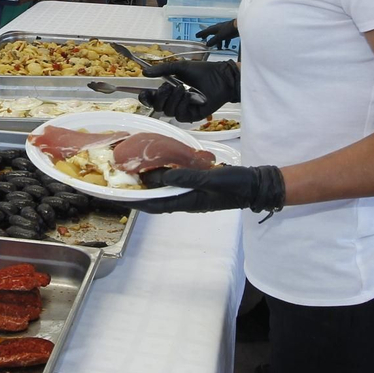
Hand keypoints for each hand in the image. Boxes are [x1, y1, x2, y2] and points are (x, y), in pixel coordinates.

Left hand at [135, 165, 286, 214]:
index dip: (134, 202)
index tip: (117, 198)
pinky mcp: (198, 186)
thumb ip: (186, 178)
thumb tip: (159, 177)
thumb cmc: (235, 185)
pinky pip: (176, 183)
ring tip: (134, 174)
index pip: (154, 205)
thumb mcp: (210, 180)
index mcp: (187, 203)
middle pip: (156, 199)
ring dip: (150, 185)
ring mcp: (192, 194)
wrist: (256, 186)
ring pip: (165, 191)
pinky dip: (165, 176)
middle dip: (138, 193)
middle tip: (120, 183)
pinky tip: (160, 167)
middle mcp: (186, 201)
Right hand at [136, 59, 240, 121]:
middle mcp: (174, 102)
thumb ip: (162, 70)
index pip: (152, 99)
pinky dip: (182, 104)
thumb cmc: (203, 71)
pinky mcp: (192, 116)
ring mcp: (183, 110)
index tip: (145, 92)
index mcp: (169, 91)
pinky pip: (179, 115)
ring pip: (168, 111)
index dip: (146, 98)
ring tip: (182, 88)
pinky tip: (189, 95)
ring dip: (173, 99)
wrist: (221, 77)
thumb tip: (144, 73)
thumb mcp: (179, 67)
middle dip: (160, 97)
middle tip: (167, 86)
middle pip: (157, 107)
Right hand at [196, 20, 238, 49]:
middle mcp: (219, 28)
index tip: (197, 36)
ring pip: (219, 37)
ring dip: (217, 42)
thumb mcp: (219, 36)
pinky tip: (226, 46)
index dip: (201, 34)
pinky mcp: (230, 32)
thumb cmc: (229, 29)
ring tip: (217, 48)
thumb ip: (213, 41)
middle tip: (204, 39)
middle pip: (211, 33)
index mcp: (215, 28)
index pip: (206, 31)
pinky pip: (225, 38)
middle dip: (208, 37)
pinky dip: (224, 42)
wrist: (239, 26)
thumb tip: (207, 44)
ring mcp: (224, 30)